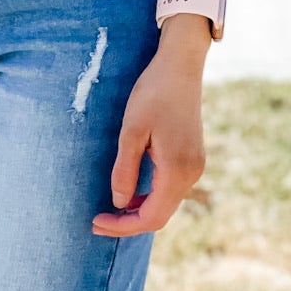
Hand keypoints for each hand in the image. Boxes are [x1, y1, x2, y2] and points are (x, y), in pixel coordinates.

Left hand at [93, 21, 208, 237]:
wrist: (180, 66)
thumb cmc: (153, 93)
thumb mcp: (131, 131)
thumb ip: (125, 170)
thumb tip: (119, 202)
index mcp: (177, 170)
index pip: (150, 216)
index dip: (122, 225)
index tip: (96, 221)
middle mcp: (192, 174)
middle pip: (160, 216)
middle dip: (129, 222)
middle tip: (97, 221)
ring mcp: (195, 166)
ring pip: (166, 204)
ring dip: (139, 210)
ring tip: (110, 208)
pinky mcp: (192, 158)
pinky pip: (171, 189)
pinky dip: (150, 197)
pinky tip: (130, 191)